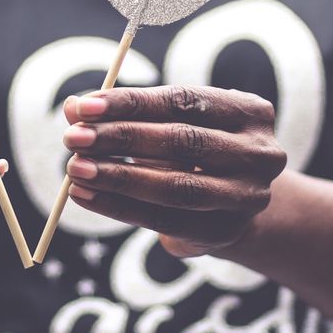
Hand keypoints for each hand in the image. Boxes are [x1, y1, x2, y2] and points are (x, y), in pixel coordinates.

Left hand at [63, 84, 285, 256]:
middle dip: (120, 137)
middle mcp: (259, 153)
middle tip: (73, 137)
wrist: (233, 203)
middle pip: (181, 141)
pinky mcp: (224, 232)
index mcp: (250, 111)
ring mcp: (247, 197)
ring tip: (75, 168)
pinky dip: (117, 206)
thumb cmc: (196, 149)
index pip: (184, 100)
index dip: (131, 102)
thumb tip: (73, 107)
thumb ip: (127, 113)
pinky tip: (84, 194)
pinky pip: (163, 220)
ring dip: (117, 175)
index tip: (84, 106)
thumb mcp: (171, 122)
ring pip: (174, 185)